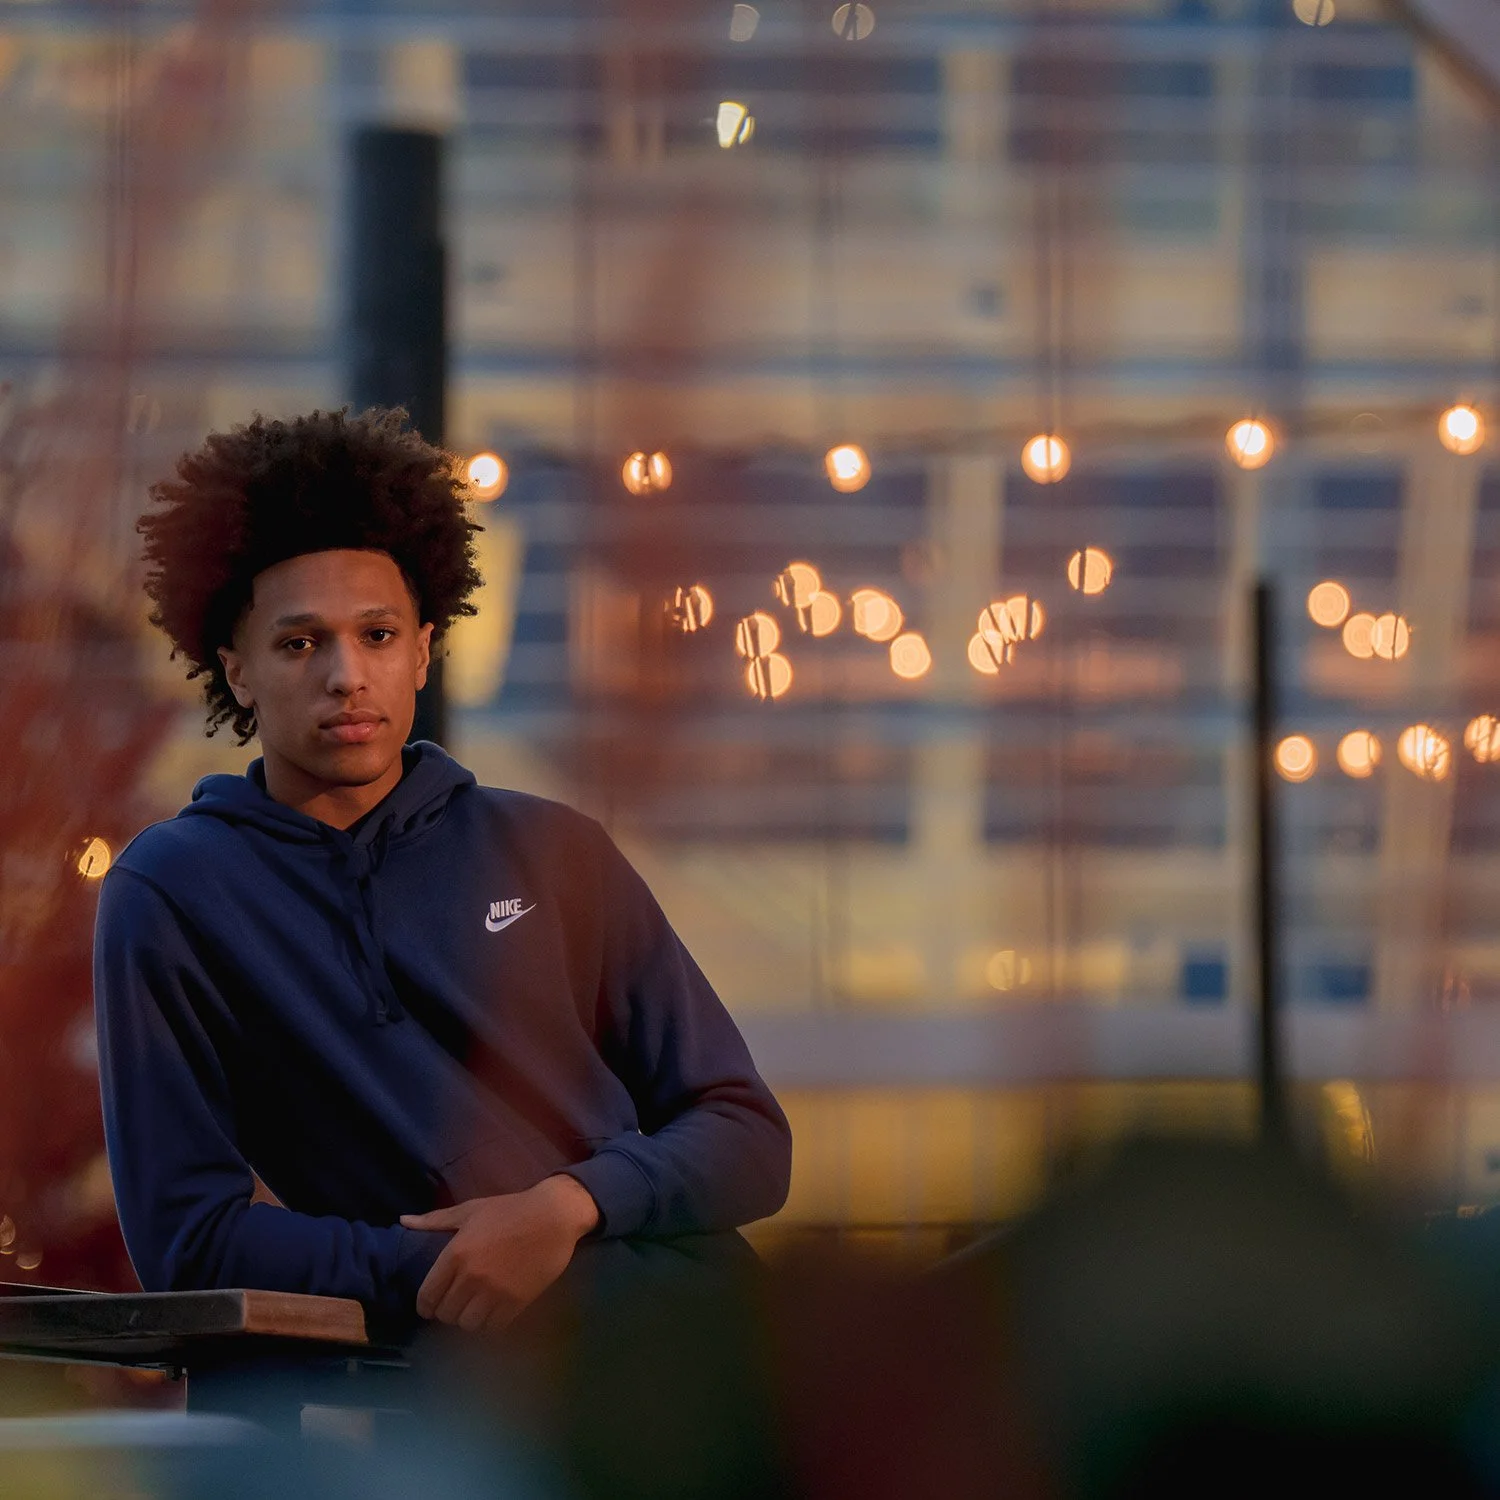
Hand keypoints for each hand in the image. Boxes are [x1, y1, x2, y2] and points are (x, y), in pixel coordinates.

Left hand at [400, 1175, 599, 1332]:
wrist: (553, 1216)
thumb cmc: (509, 1210)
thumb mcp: (470, 1210)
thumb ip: (434, 1220)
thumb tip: (402, 1222)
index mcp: (455, 1254)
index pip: (427, 1296)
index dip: (425, 1306)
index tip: (430, 1307)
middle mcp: (471, 1276)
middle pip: (446, 1314)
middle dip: (447, 1311)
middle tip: (456, 1303)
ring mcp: (494, 1292)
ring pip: (467, 1324)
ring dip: (468, 1319)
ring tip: (474, 1309)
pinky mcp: (516, 1302)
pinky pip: (493, 1327)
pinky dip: (489, 1324)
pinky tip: (492, 1312)